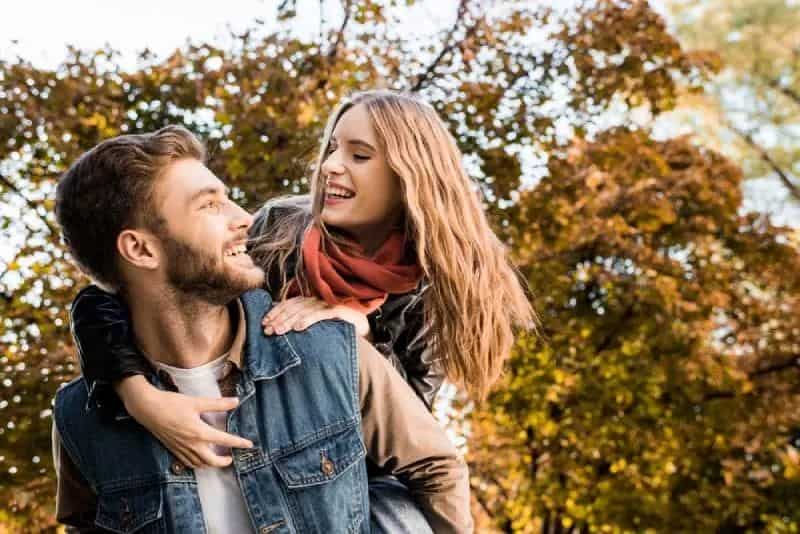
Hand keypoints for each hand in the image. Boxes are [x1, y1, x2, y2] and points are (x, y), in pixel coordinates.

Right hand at [116, 376, 253, 467]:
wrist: (147, 409)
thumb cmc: (172, 403)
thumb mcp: (197, 401)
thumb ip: (218, 404)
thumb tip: (236, 401)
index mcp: (199, 432)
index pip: (224, 440)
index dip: (238, 443)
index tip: (249, 445)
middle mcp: (191, 444)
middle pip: (211, 460)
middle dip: (223, 461)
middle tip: (231, 458)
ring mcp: (181, 449)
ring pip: (199, 464)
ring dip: (211, 464)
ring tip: (218, 459)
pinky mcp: (173, 449)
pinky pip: (188, 462)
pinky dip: (197, 464)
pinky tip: (200, 459)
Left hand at [262, 296, 369, 337]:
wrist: (361, 330)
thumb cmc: (337, 329)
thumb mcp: (316, 326)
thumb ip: (302, 323)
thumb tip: (280, 329)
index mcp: (311, 301)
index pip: (289, 303)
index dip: (276, 311)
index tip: (264, 322)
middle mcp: (318, 300)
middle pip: (294, 307)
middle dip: (279, 318)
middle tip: (267, 330)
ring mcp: (328, 304)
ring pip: (305, 310)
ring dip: (290, 320)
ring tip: (279, 330)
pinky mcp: (338, 311)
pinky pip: (321, 314)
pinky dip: (309, 320)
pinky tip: (299, 328)